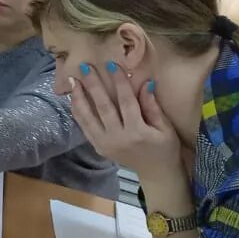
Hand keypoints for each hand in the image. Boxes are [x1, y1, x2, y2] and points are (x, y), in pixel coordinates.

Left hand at [68, 63, 179, 178]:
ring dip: (79, 98)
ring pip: (88, 117)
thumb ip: (152, 106)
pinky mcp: (98, 147)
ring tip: (73, 81)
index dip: (118, 82)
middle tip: (84, 67)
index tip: (111, 64)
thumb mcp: (165, 127)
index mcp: (138, 132)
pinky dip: (78, 112)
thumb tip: (145, 83)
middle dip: (93, 85)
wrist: (156, 173)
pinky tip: (73, 99)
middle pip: (103, 106)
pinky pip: (85, 127)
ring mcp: (105, 144)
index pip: (126, 101)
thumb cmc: (165, 147)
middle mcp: (118, 138)